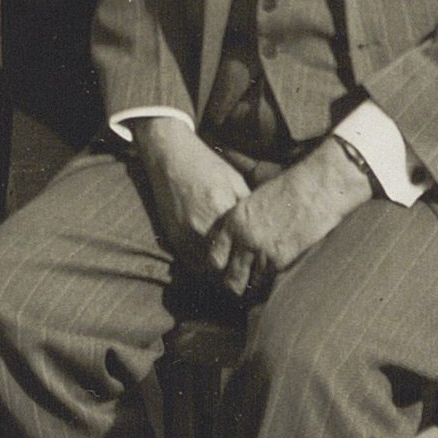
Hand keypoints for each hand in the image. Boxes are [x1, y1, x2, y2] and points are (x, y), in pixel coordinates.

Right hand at [128, 118, 250, 280]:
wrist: (171, 155)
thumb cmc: (206, 165)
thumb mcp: (234, 179)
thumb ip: (248, 206)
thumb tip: (266, 227)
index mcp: (222, 208)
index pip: (242, 247)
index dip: (253, 262)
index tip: (262, 271)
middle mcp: (202, 224)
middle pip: (225, 264)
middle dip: (238, 274)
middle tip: (250, 281)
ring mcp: (185, 232)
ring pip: (207, 269)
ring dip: (220, 276)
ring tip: (234, 279)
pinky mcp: (173, 235)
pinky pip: (190, 263)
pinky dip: (203, 269)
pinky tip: (215, 268)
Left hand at [206, 144, 372, 295]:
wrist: (317, 187)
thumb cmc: (293, 189)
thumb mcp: (258, 201)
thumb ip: (246, 222)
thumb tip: (243, 241)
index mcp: (234, 220)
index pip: (215, 257)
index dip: (221, 269)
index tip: (230, 274)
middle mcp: (244, 238)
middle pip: (229, 278)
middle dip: (236, 287)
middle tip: (245, 291)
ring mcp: (262, 251)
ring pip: (251, 286)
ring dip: (256, 292)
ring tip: (261, 296)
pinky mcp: (283, 260)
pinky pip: (271, 285)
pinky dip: (273, 289)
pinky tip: (277, 289)